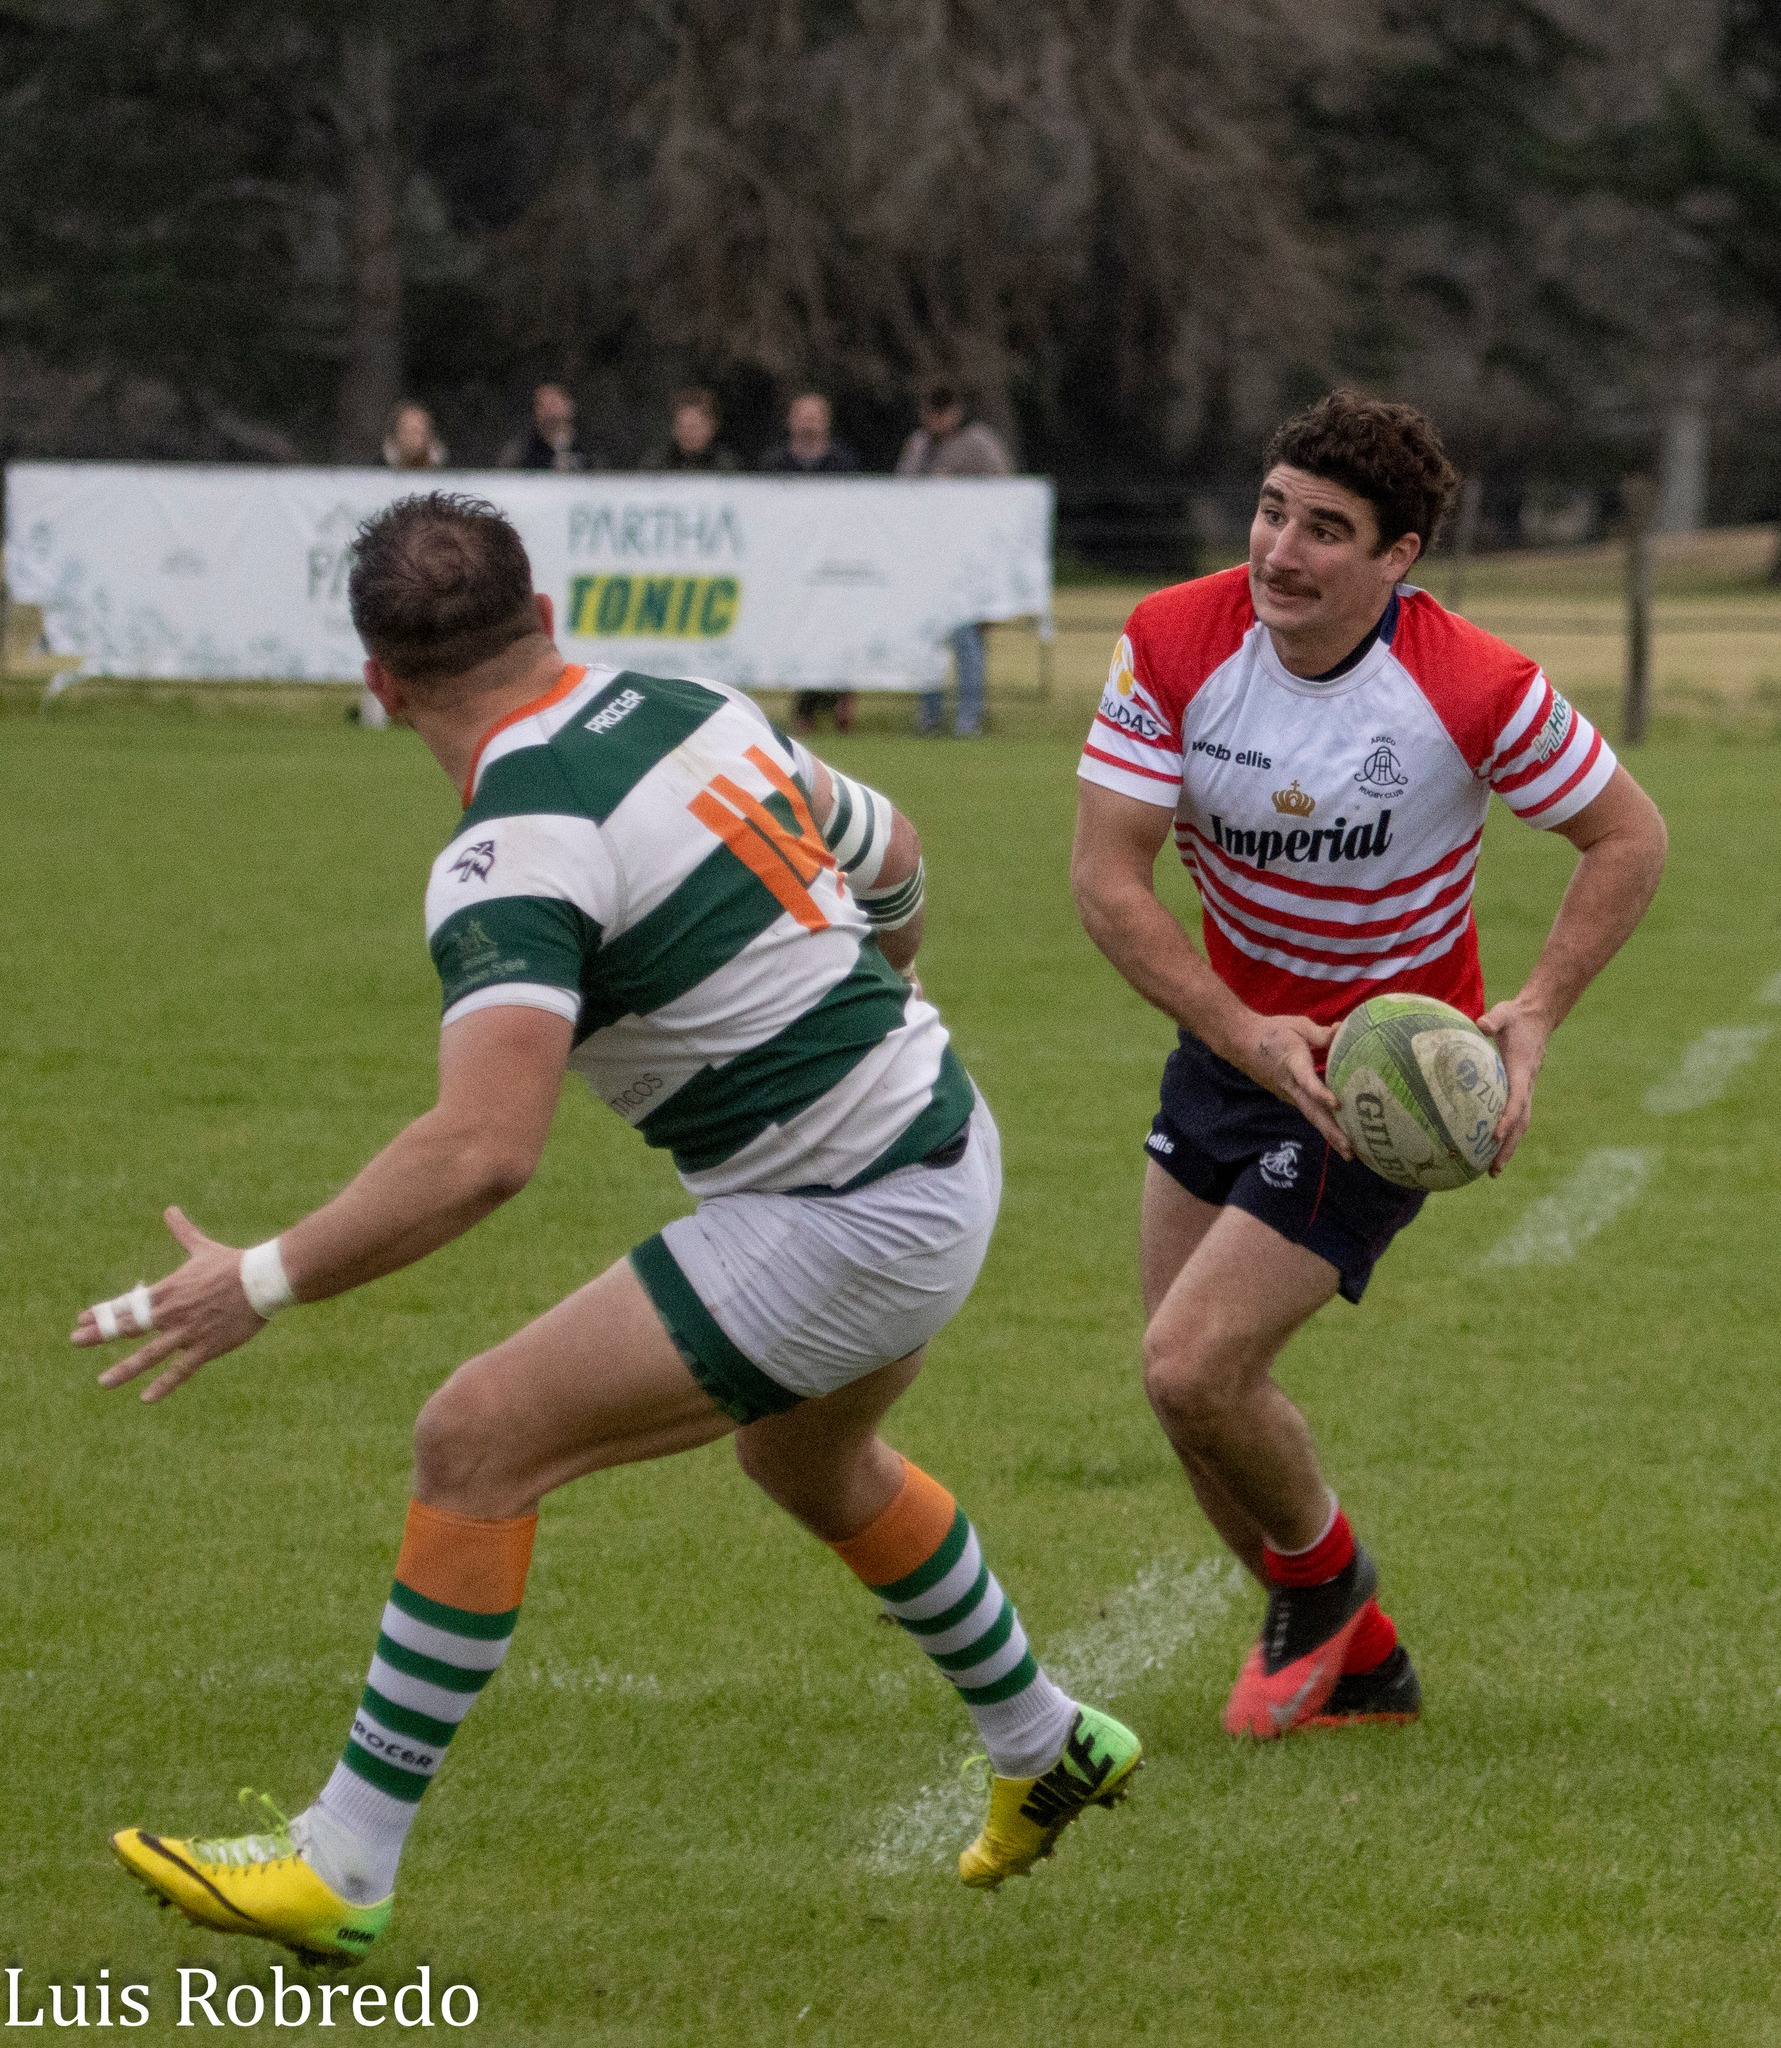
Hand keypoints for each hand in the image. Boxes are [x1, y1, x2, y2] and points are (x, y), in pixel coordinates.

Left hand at [73, 1207, 268, 1402]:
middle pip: (127, 1326)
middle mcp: (172, 1312)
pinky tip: (146, 1398)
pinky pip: (181, 1369)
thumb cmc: (234, 1263)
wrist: (263, 1279)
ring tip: (103, 1382)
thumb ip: (183, 1232)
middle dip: (98, 1333)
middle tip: (74, 1340)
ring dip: (124, 1369)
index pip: (126, 1303)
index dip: (102, 1311)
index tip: (81, 1318)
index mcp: (168, 1290)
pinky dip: (163, 1384)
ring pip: (149, 1354)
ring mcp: (188, 1332)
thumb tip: (171, 1209)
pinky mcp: (206, 1346)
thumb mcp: (202, 1247)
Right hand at [1221, 1009, 1350, 1158]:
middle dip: (1331, 1131)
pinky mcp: (1289, 1096)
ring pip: (1311, 1116)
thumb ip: (1321, 1033)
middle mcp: (1290, 1085)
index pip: (1307, 1082)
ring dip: (1329, 1133)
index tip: (1337, 1104)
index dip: (1321, 1093)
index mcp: (1293, 1064)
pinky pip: (1308, 1112)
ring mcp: (1288, 1094)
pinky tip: (1338, 1134)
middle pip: (1312, 1112)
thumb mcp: (1297, 1026)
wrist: (1241, 1042)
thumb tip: (1343, 1030)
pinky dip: (1323, 1125)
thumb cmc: (1272, 1032)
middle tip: (1350, 1150)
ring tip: (1348, 1152)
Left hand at [1477, 993, 1552, 1174]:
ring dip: (1509, 1147)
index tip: (1495, 1136)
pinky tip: (1489, 1147)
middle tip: (1493, 1170)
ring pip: (1520, 1124)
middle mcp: (1526, 1084)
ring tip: (1492, 1170)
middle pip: (1521, 1122)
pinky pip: (1515, 1116)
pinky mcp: (1521, 1089)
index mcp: (1521, 1070)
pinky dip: (1506, 1134)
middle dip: (1509, 1147)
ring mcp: (1526, 1088)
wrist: (1537, 1017)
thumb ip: (1493, 1019)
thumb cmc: (1516, 1017)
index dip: (1507, 1118)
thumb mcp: (1504, 1013)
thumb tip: (1480, 1024)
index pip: (1516, 1099)